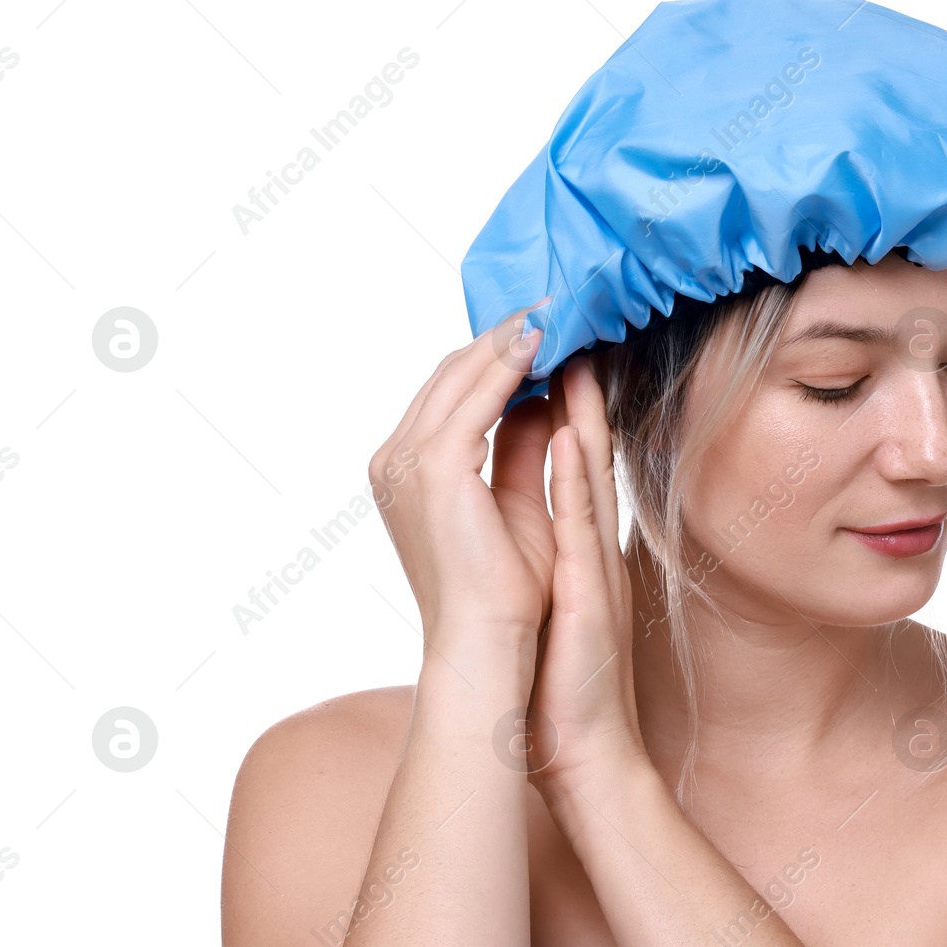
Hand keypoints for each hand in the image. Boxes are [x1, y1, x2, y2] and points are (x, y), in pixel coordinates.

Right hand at [368, 308, 555, 662]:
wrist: (489, 643)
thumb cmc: (506, 592)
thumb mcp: (514, 502)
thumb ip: (518, 448)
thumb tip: (539, 399)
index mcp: (405, 470)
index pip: (449, 393)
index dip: (493, 357)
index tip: (539, 327)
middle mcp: (395, 460)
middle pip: (450, 375)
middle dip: (501, 337)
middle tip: (547, 303)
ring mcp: (407, 462)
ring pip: (461, 376)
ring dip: (508, 341)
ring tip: (551, 312)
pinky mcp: (435, 468)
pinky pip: (477, 397)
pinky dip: (510, 366)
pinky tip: (544, 345)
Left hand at [524, 356, 651, 805]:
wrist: (578, 737)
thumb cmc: (565, 668)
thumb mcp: (557, 581)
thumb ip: (552, 525)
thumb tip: (532, 474)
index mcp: (577, 539)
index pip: (569, 452)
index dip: (564, 396)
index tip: (555, 345)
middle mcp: (588, 541)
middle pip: (584, 445)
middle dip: (577, 383)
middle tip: (569, 324)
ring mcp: (592, 561)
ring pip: (588, 469)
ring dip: (584, 410)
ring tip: (578, 354)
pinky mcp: (589, 588)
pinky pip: (581, 518)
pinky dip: (574, 471)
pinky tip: (566, 430)